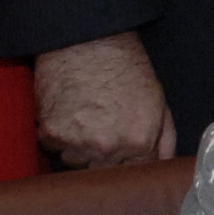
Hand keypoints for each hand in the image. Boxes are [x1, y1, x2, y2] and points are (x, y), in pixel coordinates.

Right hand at [34, 31, 175, 166]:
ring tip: (83, 118)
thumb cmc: (126, 67)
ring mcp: (76, 142)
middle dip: (103, 158)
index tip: (122, 154)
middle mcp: (107, 148)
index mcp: (138, 142)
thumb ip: (164, 139)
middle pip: (102, 173)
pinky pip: (52, 147)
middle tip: (101, 130)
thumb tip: (163, 165)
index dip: (127, 164)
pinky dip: (56, 134)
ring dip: (78, 148)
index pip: (133, 175)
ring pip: (74, 162)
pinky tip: (66, 111)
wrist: (88, 39)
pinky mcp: (50, 132)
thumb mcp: (158, 100)